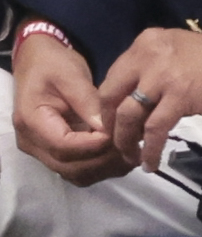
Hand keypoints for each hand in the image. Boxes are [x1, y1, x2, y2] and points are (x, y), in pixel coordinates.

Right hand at [12, 32, 131, 185]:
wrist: (38, 63)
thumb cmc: (53, 64)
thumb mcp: (70, 76)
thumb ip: (88, 102)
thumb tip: (107, 127)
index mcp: (32, 122)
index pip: (63, 145)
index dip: (93, 144)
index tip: (119, 132)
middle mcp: (33, 143)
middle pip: (69, 165)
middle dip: (104, 159)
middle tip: (134, 145)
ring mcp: (43, 150)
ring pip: (75, 173)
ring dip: (105, 167)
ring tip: (134, 151)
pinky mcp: (57, 151)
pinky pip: (79, 168)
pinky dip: (102, 166)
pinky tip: (124, 153)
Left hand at [96, 28, 201, 171]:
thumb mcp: (175, 53)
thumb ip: (150, 70)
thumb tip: (129, 102)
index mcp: (146, 42)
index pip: (113, 77)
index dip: (108, 107)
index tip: (113, 125)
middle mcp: (149, 54)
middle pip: (111, 96)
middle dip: (111, 125)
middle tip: (119, 143)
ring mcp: (163, 74)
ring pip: (128, 115)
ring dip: (126, 141)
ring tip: (133, 157)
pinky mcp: (179, 94)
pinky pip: (154, 129)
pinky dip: (150, 150)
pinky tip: (151, 163)